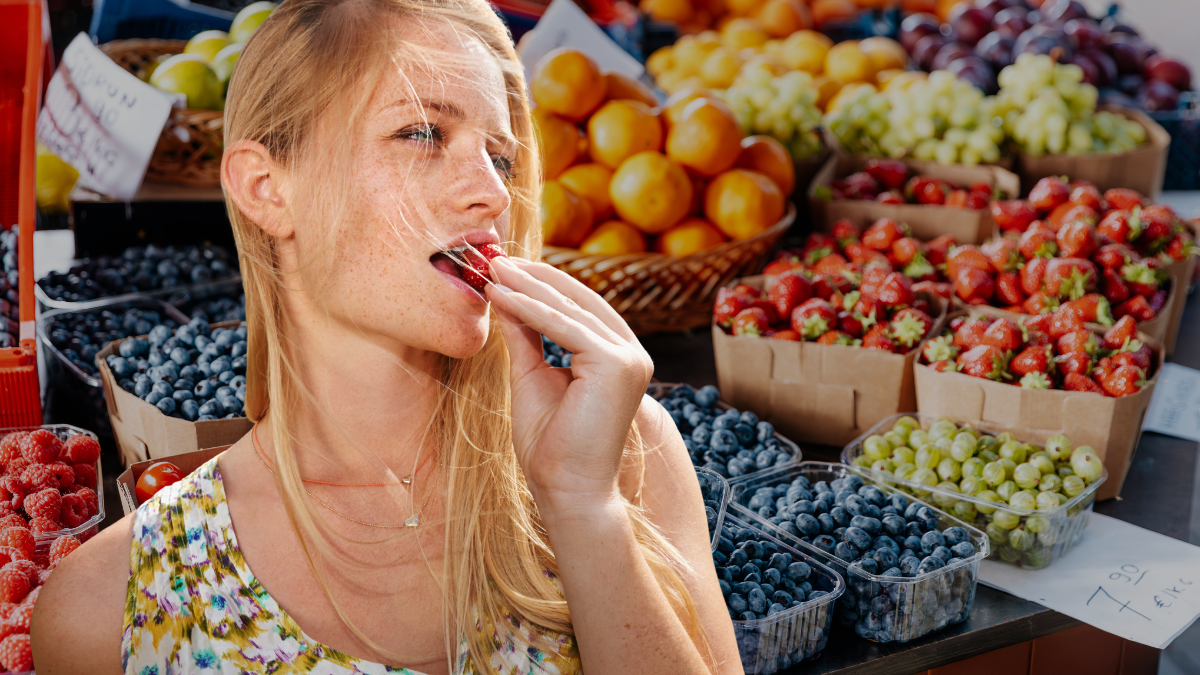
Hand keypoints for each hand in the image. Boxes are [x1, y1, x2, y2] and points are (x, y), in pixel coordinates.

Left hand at [485, 257, 652, 514]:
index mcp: (618, 357)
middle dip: (533, 277)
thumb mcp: (531, 377)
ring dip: (526, 287)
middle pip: (577, 301)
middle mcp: (632, 353)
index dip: (541, 284)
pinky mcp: (617, 365)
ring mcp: (630, 358)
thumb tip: (504, 294)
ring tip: (491, 269)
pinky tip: (498, 294)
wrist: (567, 492)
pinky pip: (564, 327)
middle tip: (493, 257)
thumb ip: (524, 335)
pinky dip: (528, 308)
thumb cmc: (551, 447)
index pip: (579, 307)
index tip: (503, 268)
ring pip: (569, 309)